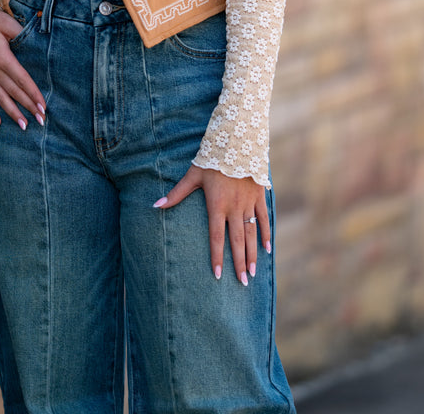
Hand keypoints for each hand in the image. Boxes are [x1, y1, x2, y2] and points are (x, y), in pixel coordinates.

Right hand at [0, 9, 45, 130]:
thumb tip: (39, 40)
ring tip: (24, 126)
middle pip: (14, 92)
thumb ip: (21, 32)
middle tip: (42, 120)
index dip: (33, 93)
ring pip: (1, 99)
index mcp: (2, 58)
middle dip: (28, 107)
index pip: (21, 79)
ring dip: (13, 113)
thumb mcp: (6, 22)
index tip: (43, 106)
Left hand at [153, 165, 269, 283]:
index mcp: (217, 205)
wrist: (237, 141)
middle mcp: (234, 207)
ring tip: (252, 272)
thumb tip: (155, 205)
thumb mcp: (193, 175)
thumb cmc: (211, 158)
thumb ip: (176, 193)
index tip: (217, 275)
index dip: (217, 257)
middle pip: (237, 240)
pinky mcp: (259, 195)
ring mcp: (248, 202)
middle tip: (242, 283)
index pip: (216, 237)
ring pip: (252, 233)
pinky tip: (267, 249)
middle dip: (239, 262)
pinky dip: (266, 234)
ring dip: (253, 253)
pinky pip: (264, 218)